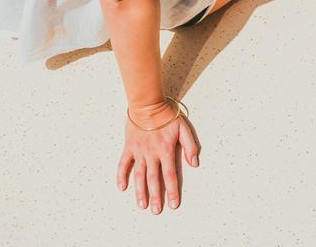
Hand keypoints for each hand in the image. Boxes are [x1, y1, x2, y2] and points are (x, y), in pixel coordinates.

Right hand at [118, 99, 199, 213]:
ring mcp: (139, 152)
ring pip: (139, 176)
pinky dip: (121, 176)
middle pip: (154, 180)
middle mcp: (152, 154)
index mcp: (166, 151)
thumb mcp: (184, 128)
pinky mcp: (129, 148)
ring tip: (141, 206)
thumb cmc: (167, 115)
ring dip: (140, 191)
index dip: (172, 191)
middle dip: (156, 197)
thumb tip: (194, 163)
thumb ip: (190, 146)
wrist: (148, 105)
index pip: (170, 176)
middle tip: (156, 211)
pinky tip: (121, 188)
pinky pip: (123, 164)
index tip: (173, 204)